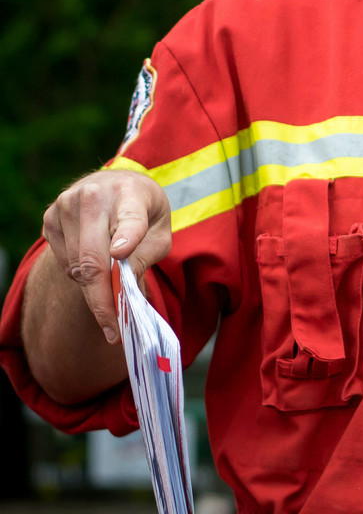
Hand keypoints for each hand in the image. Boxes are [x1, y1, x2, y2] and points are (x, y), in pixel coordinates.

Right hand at [42, 169, 171, 343]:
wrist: (115, 183)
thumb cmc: (144, 210)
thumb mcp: (160, 229)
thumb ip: (147, 255)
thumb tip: (125, 288)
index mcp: (130, 193)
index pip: (129, 218)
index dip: (126, 236)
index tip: (120, 254)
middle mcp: (94, 195)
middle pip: (93, 258)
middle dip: (103, 300)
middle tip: (114, 330)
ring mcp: (66, 205)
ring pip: (77, 266)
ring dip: (94, 290)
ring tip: (111, 295)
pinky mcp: (50, 218)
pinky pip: (64, 263)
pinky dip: (80, 276)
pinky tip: (95, 264)